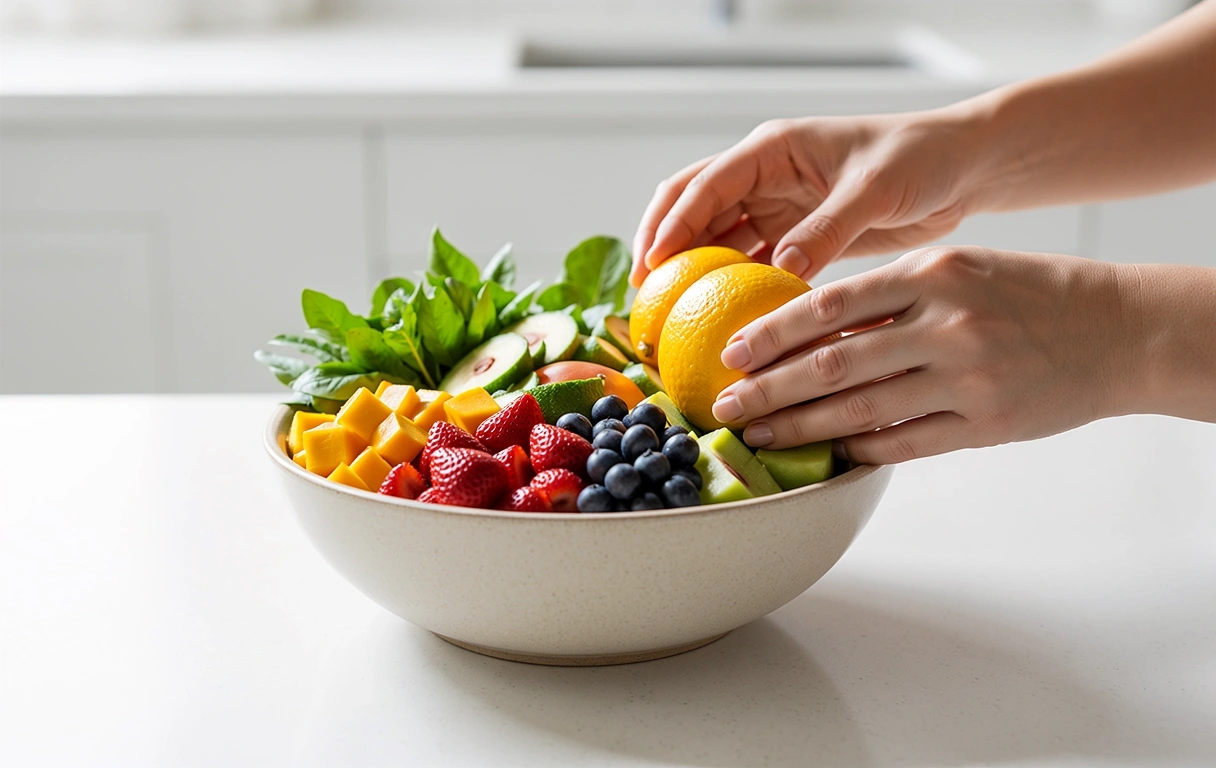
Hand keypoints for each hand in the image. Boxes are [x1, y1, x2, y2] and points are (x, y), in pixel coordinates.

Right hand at [630, 109, 983, 286]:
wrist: (960, 168)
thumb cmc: (921, 159)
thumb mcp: (874, 189)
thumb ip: (827, 227)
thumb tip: (782, 270)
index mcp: (773, 150)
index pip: (704, 185)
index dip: (672, 225)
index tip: (653, 266)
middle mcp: (764, 176)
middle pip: (692, 209)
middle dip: (662, 247)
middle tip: (644, 295)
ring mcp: (777, 207)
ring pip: (715, 239)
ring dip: (691, 272)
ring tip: (670, 317)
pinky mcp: (795, 236)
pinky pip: (750, 263)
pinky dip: (731, 288)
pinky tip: (722, 322)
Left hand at [709, 247, 1137, 463]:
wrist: (1119, 329)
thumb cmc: (1029, 293)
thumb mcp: (961, 268)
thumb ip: (892, 294)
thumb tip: (811, 324)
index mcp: (932, 275)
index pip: (830, 305)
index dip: (773, 332)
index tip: (733, 351)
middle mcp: (946, 324)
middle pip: (833, 363)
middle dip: (769, 388)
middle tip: (726, 405)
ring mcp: (967, 379)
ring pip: (861, 409)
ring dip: (801, 427)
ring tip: (761, 435)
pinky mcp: (987, 425)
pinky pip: (906, 443)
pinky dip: (861, 450)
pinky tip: (828, 454)